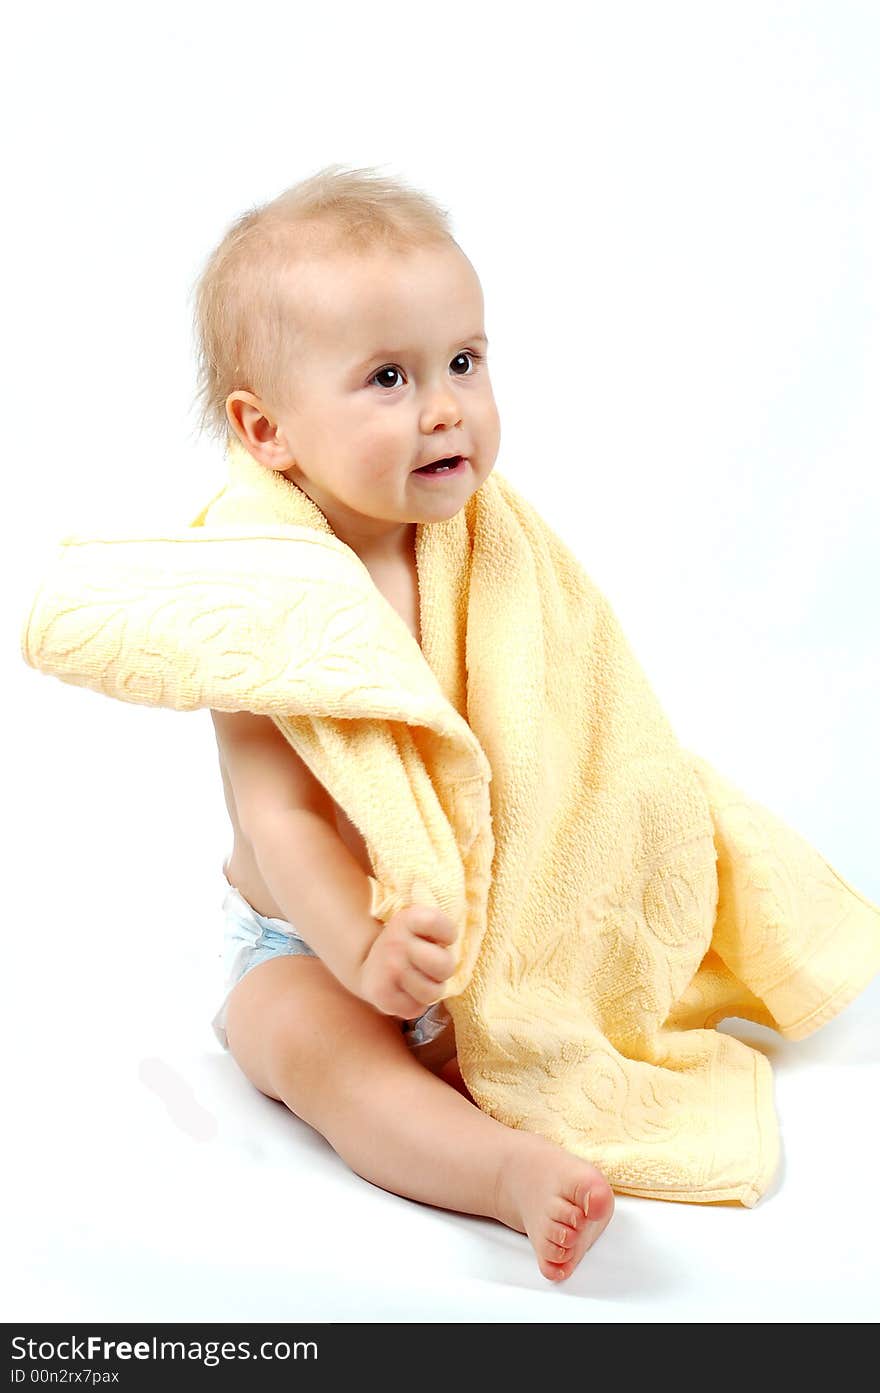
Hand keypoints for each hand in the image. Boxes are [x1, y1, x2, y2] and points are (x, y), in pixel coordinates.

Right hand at [357, 889, 457, 1020]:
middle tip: (431, 967)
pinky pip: (416, 1010)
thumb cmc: (408, 946)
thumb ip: (439, 929)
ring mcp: (389, 969)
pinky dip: (414, 1005)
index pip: (438, 923)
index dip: (448, 934)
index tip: (441, 939)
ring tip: (419, 981)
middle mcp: (396, 941)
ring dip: (430, 990)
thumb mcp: (420, 926)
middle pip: (444, 966)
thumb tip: (454, 946)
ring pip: (432, 994)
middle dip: (443, 970)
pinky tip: (405, 992)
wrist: (369, 968)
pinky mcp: (381, 995)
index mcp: (408, 919)